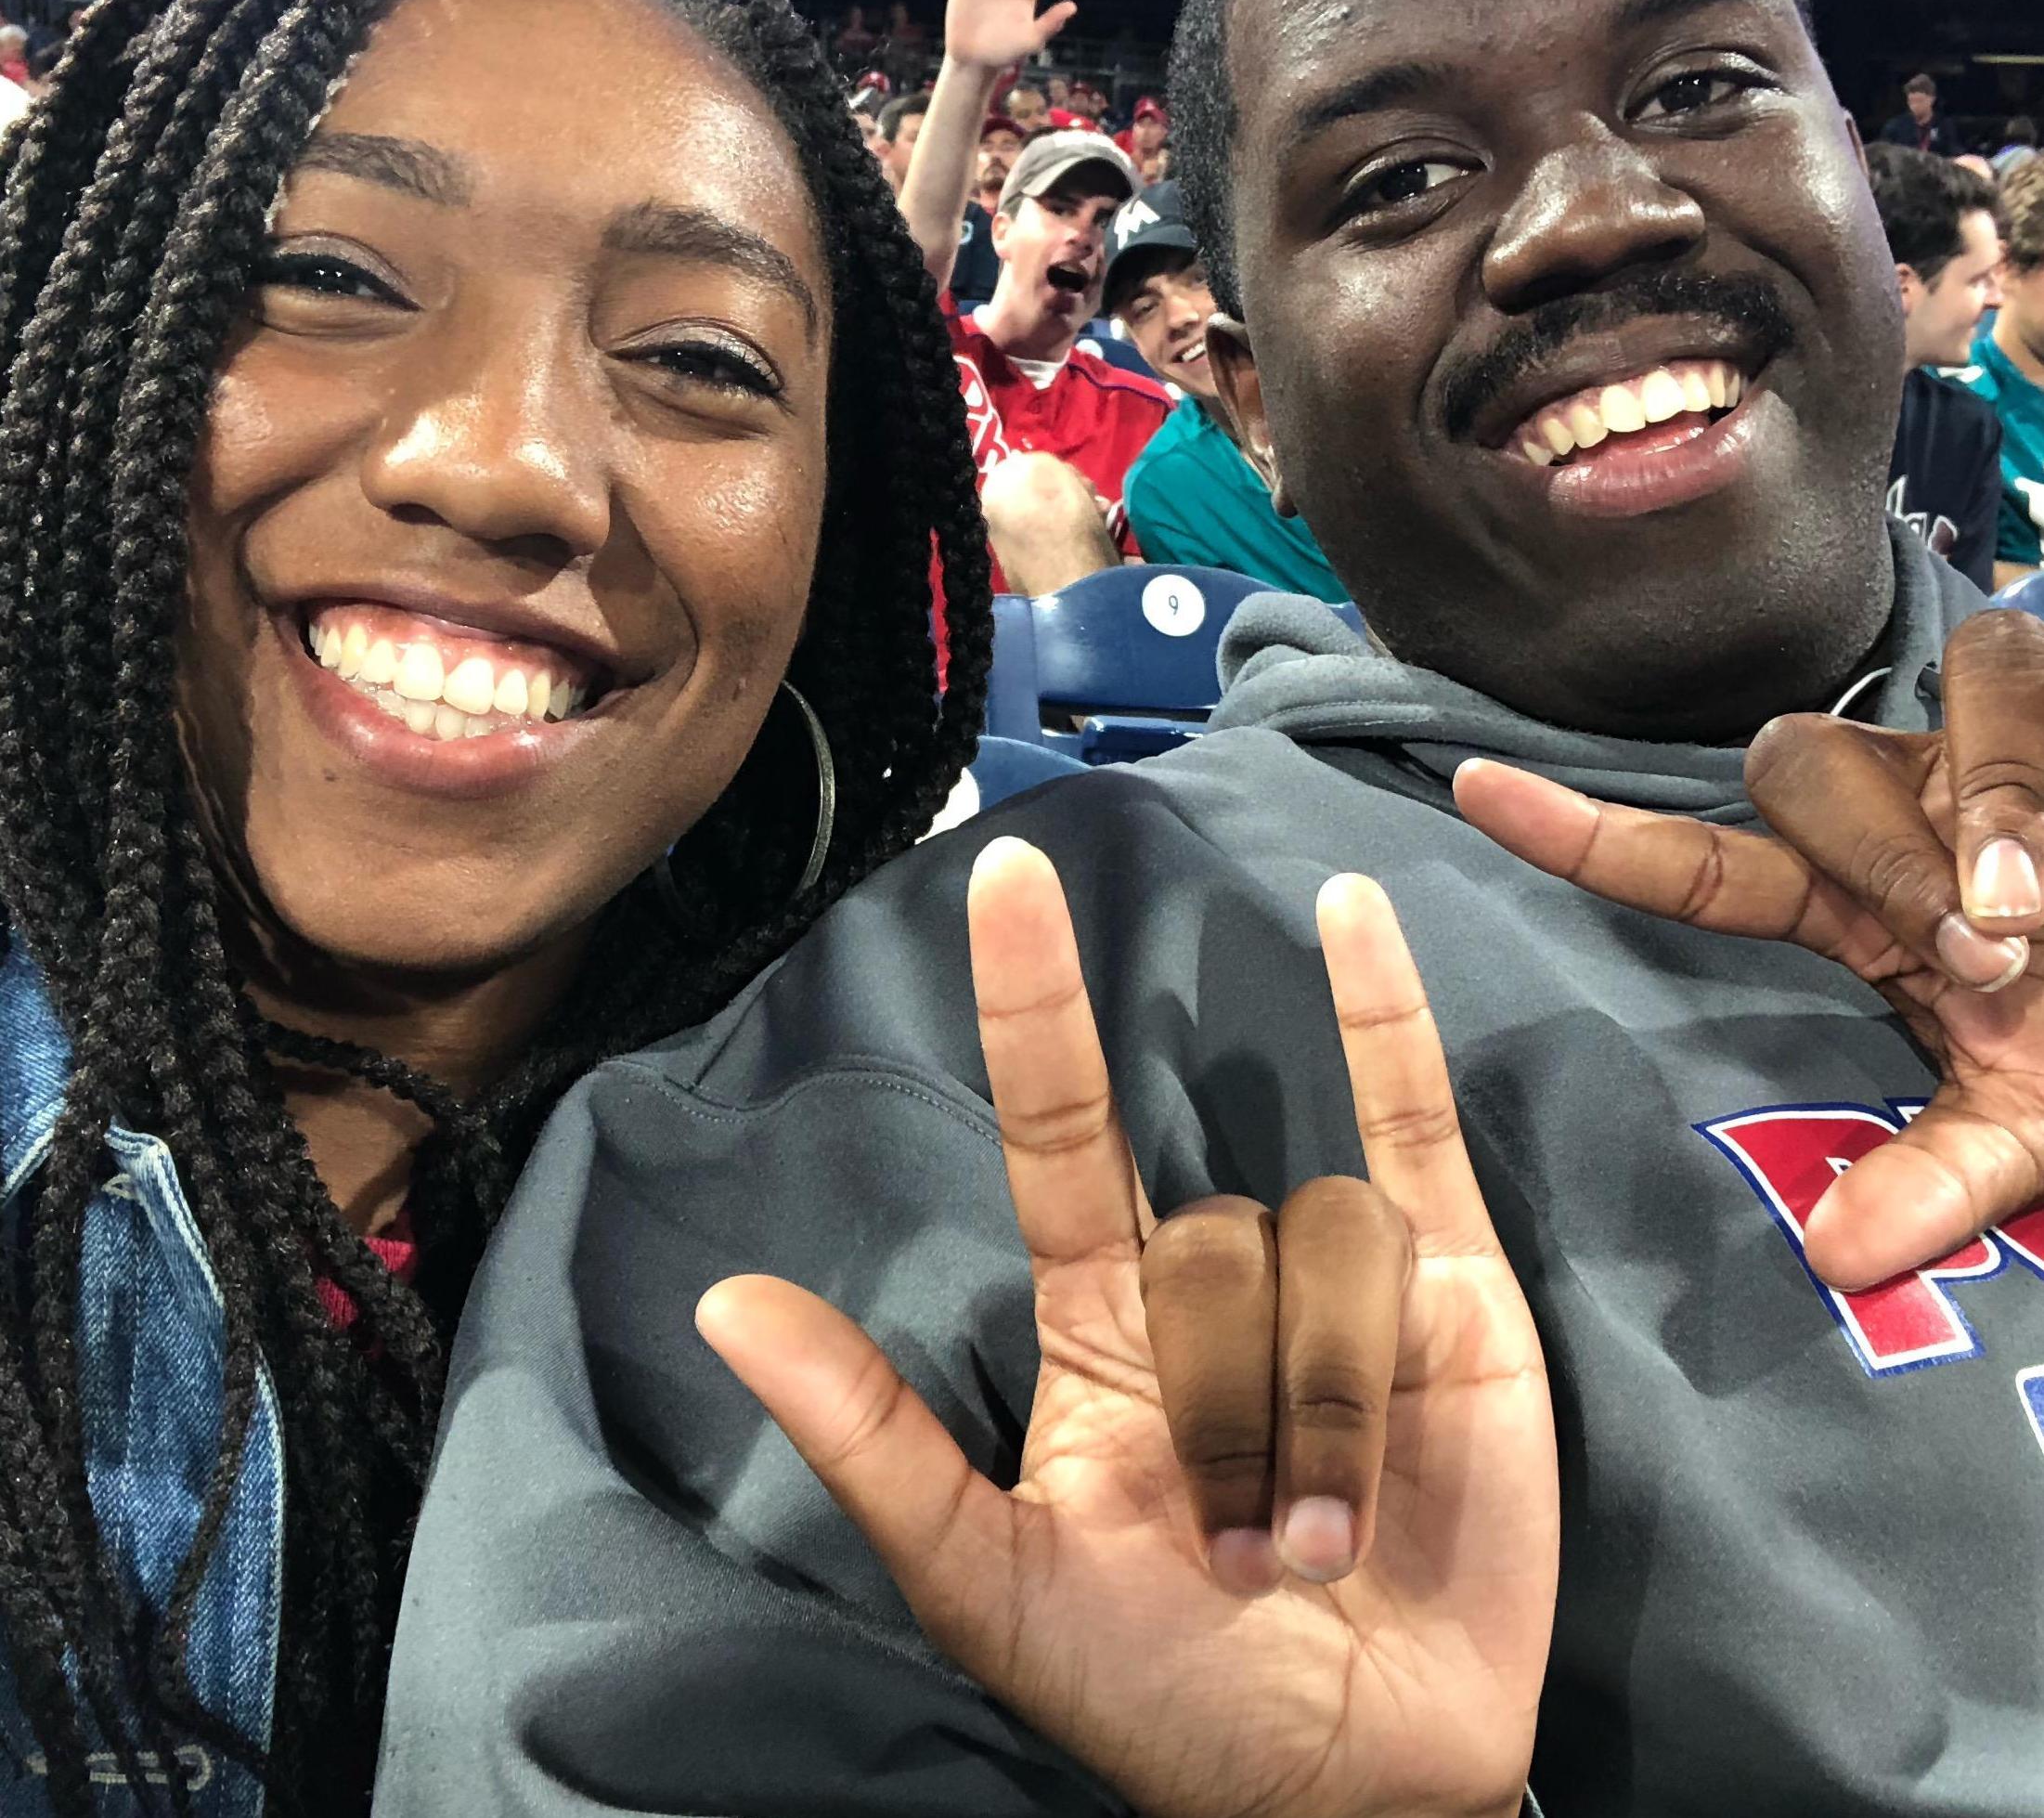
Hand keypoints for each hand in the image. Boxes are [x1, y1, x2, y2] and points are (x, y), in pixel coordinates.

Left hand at [698, 840, 1555, 1817]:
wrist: (1354, 1788)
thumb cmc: (1165, 1693)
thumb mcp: (997, 1584)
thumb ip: (874, 1445)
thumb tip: (723, 1305)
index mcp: (1095, 1320)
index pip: (1059, 1126)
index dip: (1034, 1002)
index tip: (1007, 875)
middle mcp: (1208, 1274)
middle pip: (1208, 1238)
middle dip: (1225, 1404)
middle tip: (1241, 1566)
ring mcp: (1331, 1270)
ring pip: (1318, 1242)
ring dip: (1322, 1411)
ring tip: (1322, 1545)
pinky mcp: (1452, 1286)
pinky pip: (1411, 1126)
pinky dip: (1389, 1019)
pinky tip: (1354, 913)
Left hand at [1455, 605, 2043, 1291]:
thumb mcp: (2026, 1128)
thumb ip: (1935, 1184)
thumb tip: (1837, 1262)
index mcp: (1846, 905)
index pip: (1690, 860)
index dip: (1582, 830)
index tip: (1471, 788)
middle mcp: (1889, 813)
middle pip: (1794, 771)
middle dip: (1882, 855)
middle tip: (1995, 953)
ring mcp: (1962, 747)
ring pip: (1897, 720)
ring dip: (1970, 811)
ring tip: (2038, 915)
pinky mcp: (2033, 695)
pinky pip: (2004, 674)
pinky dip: (2020, 779)